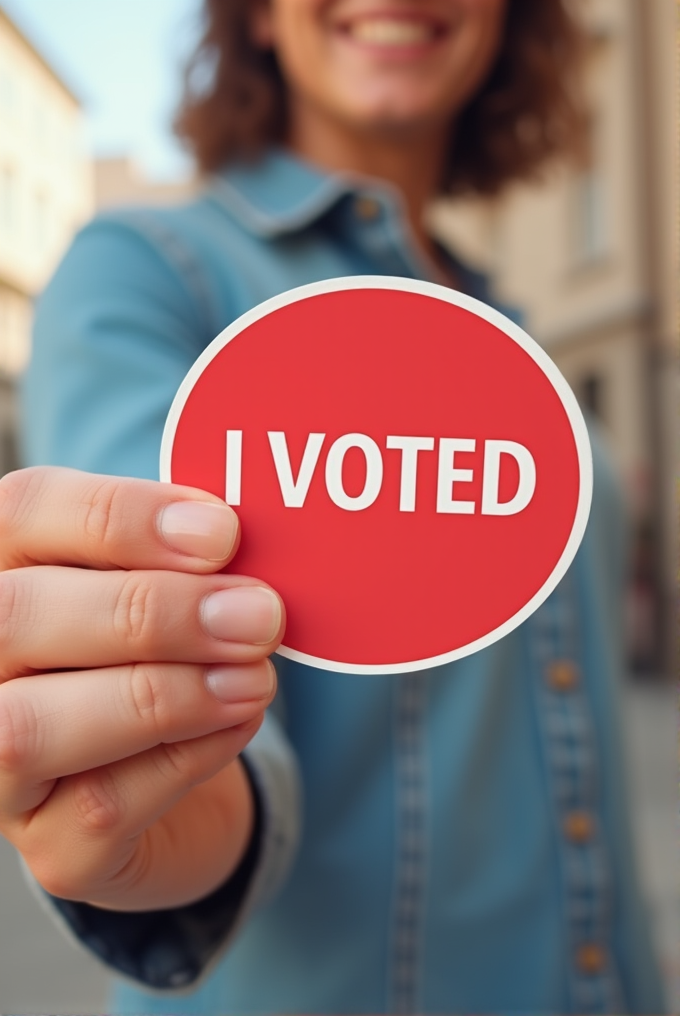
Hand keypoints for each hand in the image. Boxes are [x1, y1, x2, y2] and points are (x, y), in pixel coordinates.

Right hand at [0, 466, 283, 911]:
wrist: (176, 769)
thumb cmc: (166, 650)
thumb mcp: (174, 584)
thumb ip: (189, 556)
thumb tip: (232, 536)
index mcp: (4, 571)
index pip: (23, 512)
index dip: (121, 517)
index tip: (222, 533)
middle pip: (16, 618)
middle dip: (151, 613)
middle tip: (257, 614)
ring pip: (33, 729)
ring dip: (164, 695)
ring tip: (254, 676)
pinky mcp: (53, 848)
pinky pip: (102, 807)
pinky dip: (187, 757)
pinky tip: (239, 721)